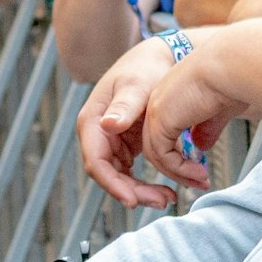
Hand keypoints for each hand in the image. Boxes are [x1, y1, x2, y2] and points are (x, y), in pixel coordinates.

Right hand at [77, 35, 181, 207]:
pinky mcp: (125, 145)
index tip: (133, 200)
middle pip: (109, 175)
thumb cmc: (145, 68)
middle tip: (163, 201)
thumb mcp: (137, 85)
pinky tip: (167, 188)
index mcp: (92, 121)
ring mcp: (111, 142)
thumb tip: (107, 125)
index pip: (96, 162)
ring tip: (168, 198)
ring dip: (141, 191)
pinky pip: (131, 171)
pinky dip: (147, 182)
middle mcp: (97, 135)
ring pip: (121, 177)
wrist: (157, 59)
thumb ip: (124, 105)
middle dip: (133, 192)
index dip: (113, 184)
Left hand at [138, 37, 250, 194]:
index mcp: (171, 96)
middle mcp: (159, 102)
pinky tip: (199, 173)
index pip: (164, 133)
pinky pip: (163, 156)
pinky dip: (179, 169)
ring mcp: (156, 110)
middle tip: (197, 183)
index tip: (198, 169)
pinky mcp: (160, 119)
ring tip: (201, 181)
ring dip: (179, 174)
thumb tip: (201, 146)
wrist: (231, 67)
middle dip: (176, 170)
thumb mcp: (217, 109)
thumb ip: (206, 127)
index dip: (178, 155)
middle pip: (156, 146)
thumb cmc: (232, 80)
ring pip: (157, 155)